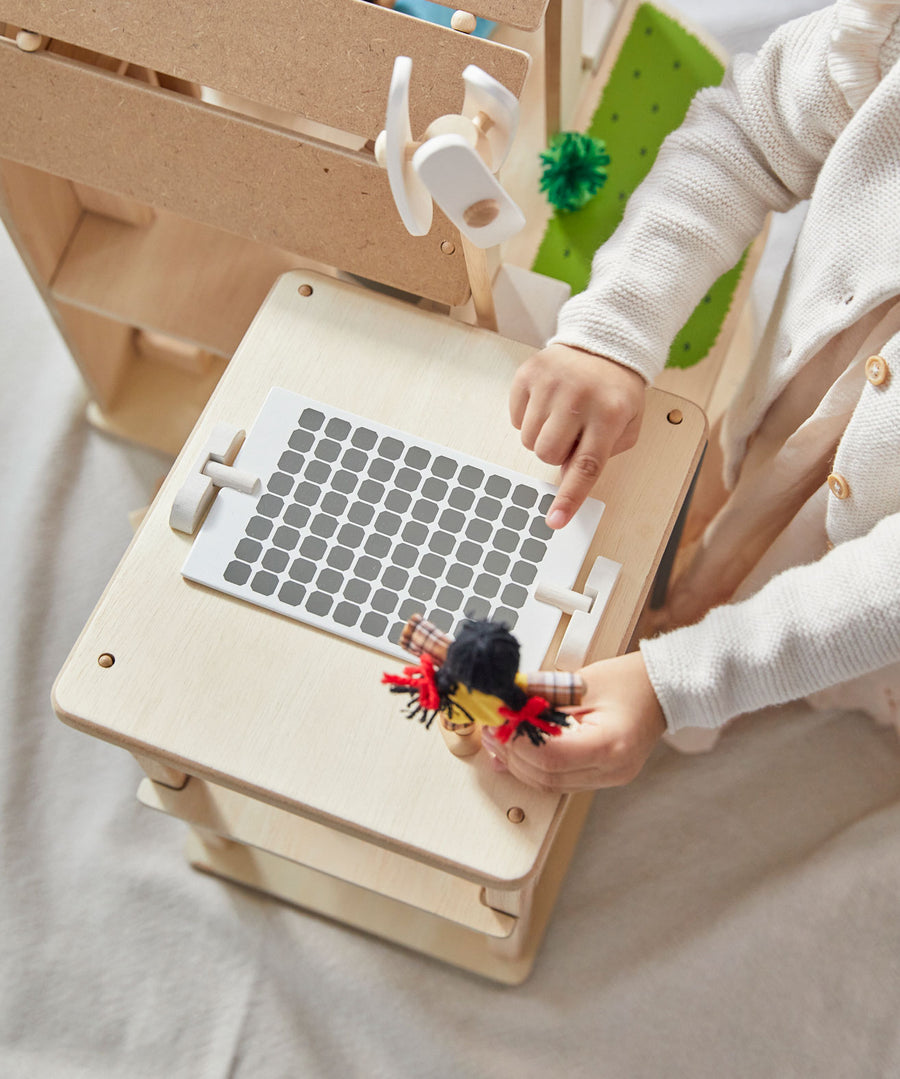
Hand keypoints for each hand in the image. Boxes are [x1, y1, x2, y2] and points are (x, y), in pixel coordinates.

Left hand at [481, 651, 664, 792]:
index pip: (551, 758)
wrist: (663, 689)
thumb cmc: (630, 680)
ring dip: (519, 763)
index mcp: (611, 744)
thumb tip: (506, 703)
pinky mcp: (603, 777)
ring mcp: (609, 778)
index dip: (518, 743)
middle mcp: (613, 770)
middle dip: (512, 754)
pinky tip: (518, 751)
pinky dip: (535, 767)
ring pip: (550, 784)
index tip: (499, 724)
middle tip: (492, 730)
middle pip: (547, 777)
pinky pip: (560, 780)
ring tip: (500, 738)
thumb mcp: (582, 681)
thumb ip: (542, 695)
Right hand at [509, 344, 645, 528]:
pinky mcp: (528, 373)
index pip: (586, 466)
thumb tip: (564, 479)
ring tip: (561, 416)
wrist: (603, 344)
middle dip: (556, 454)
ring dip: (542, 437)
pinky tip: (548, 403)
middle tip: (571, 435)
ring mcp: (551, 383)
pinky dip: (529, 418)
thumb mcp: (625, 426)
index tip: (555, 520)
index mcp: (609, 414)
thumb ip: (599, 457)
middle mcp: (579, 397)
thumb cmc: (615, 392)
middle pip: (548, 454)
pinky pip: (516, 419)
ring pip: (529, 440)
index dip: (569, 497)